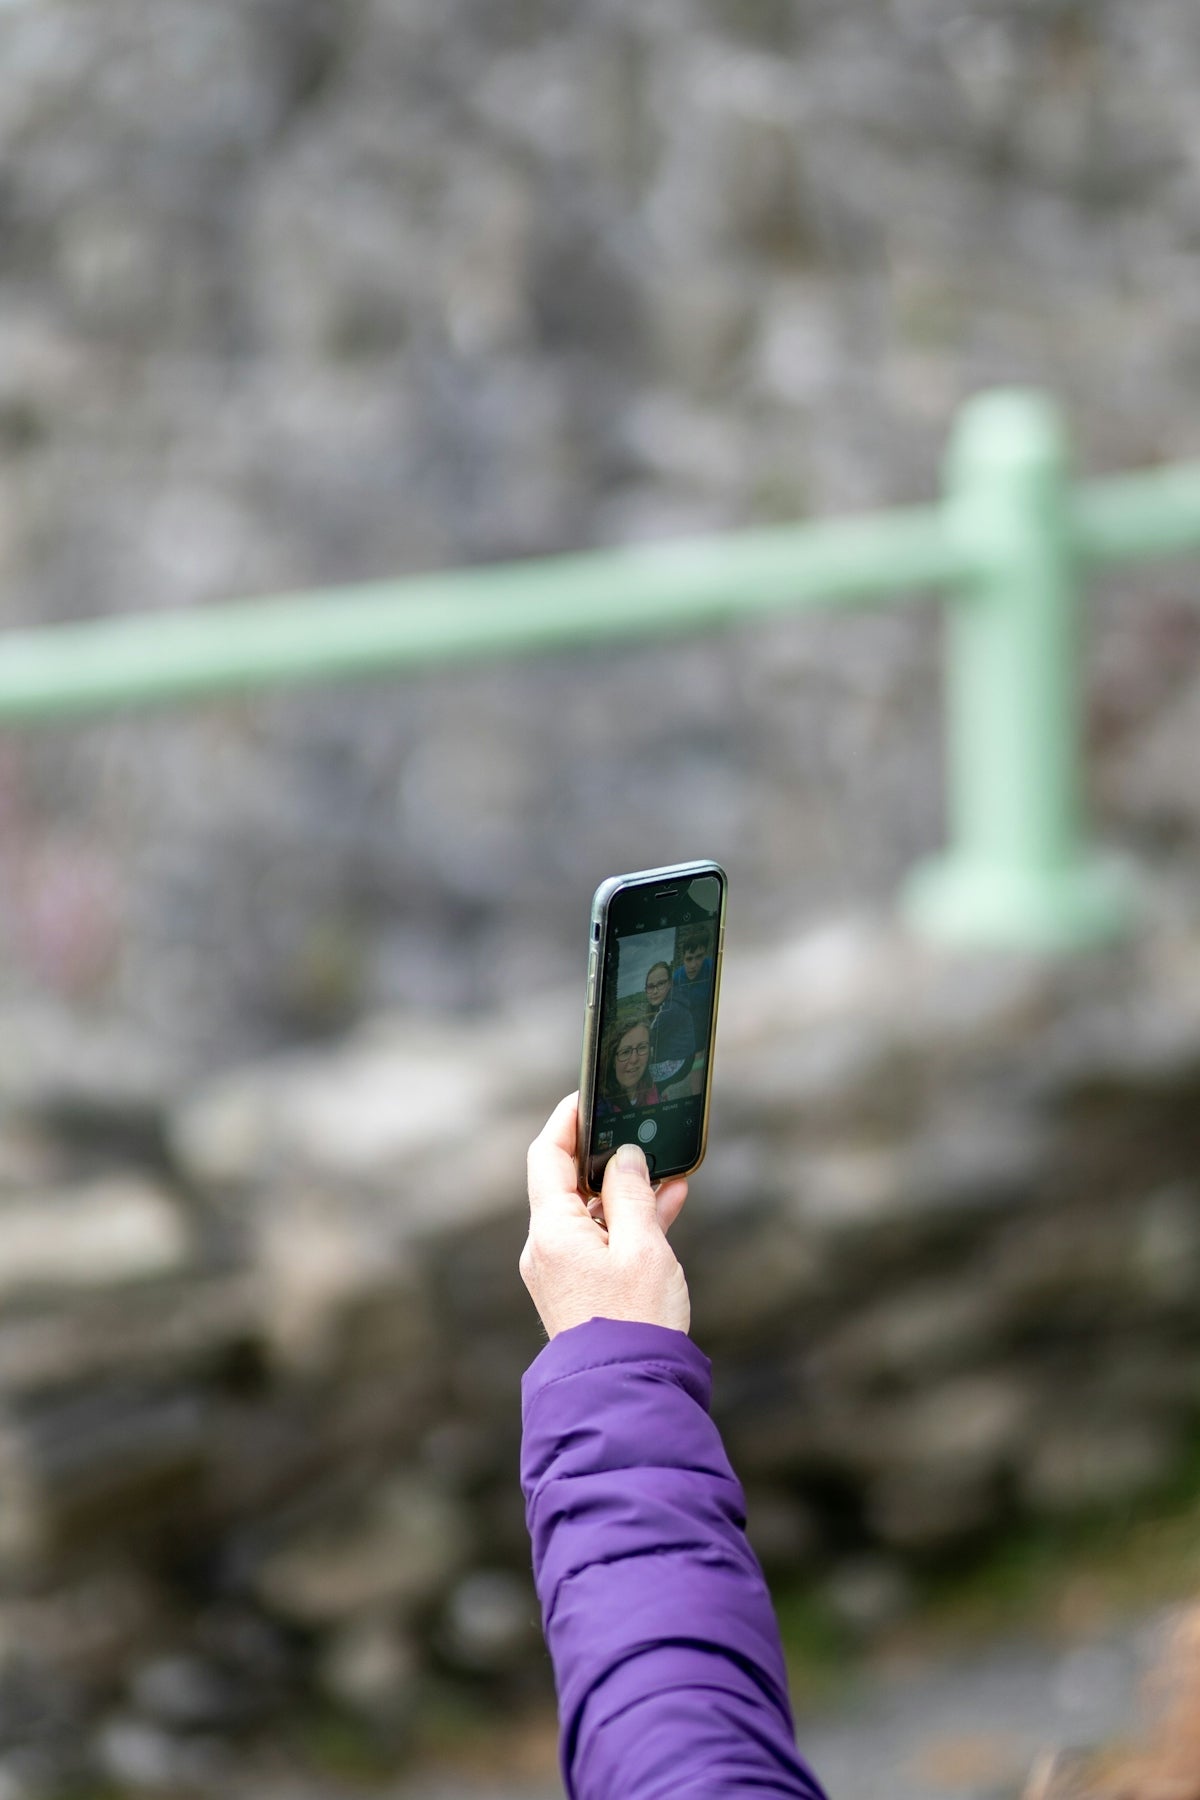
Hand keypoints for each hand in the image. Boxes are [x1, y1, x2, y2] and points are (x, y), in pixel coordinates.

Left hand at [521, 1092, 690, 1338]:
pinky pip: (599, 1241)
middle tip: (635, 1126)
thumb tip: (625, 1157)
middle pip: (567, 1183)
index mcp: (551, 1230)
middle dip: (604, 1155)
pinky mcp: (578, 1291)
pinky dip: (626, 1222)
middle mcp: (545, 1248)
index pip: (548, 1156)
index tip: (589, 1096)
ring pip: (589, 1213)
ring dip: (624, 1190)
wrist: (625, 1394)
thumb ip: (632, 1193)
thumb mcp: (643, 1246)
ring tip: (665, 1166)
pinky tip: (666, 1205)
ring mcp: (560, 1272)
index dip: (567, 1121)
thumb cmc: (635, 1320)